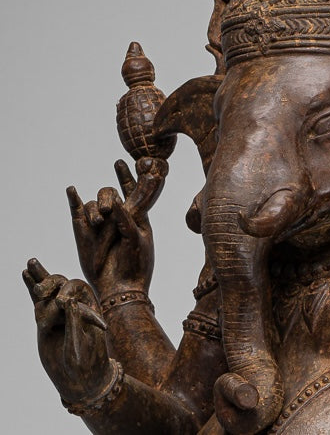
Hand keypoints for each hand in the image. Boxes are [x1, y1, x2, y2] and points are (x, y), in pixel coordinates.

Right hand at [22, 258, 112, 402]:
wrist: (80, 381)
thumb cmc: (85, 365)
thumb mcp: (80, 346)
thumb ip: (74, 324)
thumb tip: (68, 301)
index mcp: (89, 308)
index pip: (78, 289)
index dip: (68, 292)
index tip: (63, 304)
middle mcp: (75, 308)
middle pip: (64, 284)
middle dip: (53, 283)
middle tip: (42, 291)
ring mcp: (60, 314)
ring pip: (50, 290)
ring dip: (41, 279)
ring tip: (31, 265)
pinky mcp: (46, 321)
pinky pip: (39, 301)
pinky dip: (32, 286)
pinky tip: (26, 272)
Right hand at [68, 157, 166, 297]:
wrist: (120, 286)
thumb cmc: (136, 264)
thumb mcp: (137, 238)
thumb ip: (128, 218)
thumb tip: (115, 201)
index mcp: (136, 216)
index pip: (132, 190)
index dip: (128, 175)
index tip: (125, 161)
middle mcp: (117, 217)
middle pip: (110, 193)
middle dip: (107, 196)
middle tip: (108, 210)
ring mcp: (100, 224)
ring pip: (94, 203)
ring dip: (96, 209)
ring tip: (99, 223)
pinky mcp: (84, 232)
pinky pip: (78, 211)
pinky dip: (75, 200)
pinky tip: (72, 190)